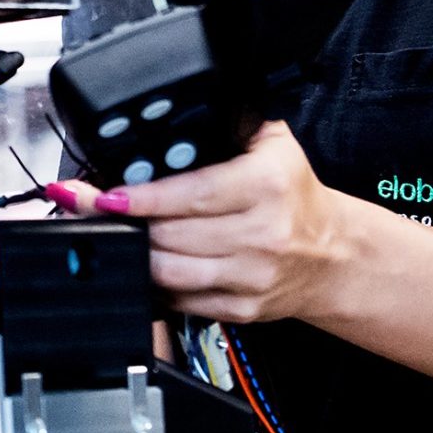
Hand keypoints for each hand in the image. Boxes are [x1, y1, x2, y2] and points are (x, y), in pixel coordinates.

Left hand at [57, 122, 364, 325]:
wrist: (332, 254)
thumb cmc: (294, 194)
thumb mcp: (271, 142)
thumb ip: (224, 123)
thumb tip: (162, 122)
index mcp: (267, 184)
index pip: (190, 193)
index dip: (142, 196)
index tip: (107, 195)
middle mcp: (262, 234)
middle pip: (170, 234)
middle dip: (128, 222)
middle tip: (100, 209)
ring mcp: (252, 277)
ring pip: (169, 272)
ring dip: (137, 253)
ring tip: (122, 234)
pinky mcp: (243, 309)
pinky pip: (182, 300)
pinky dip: (158, 284)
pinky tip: (150, 263)